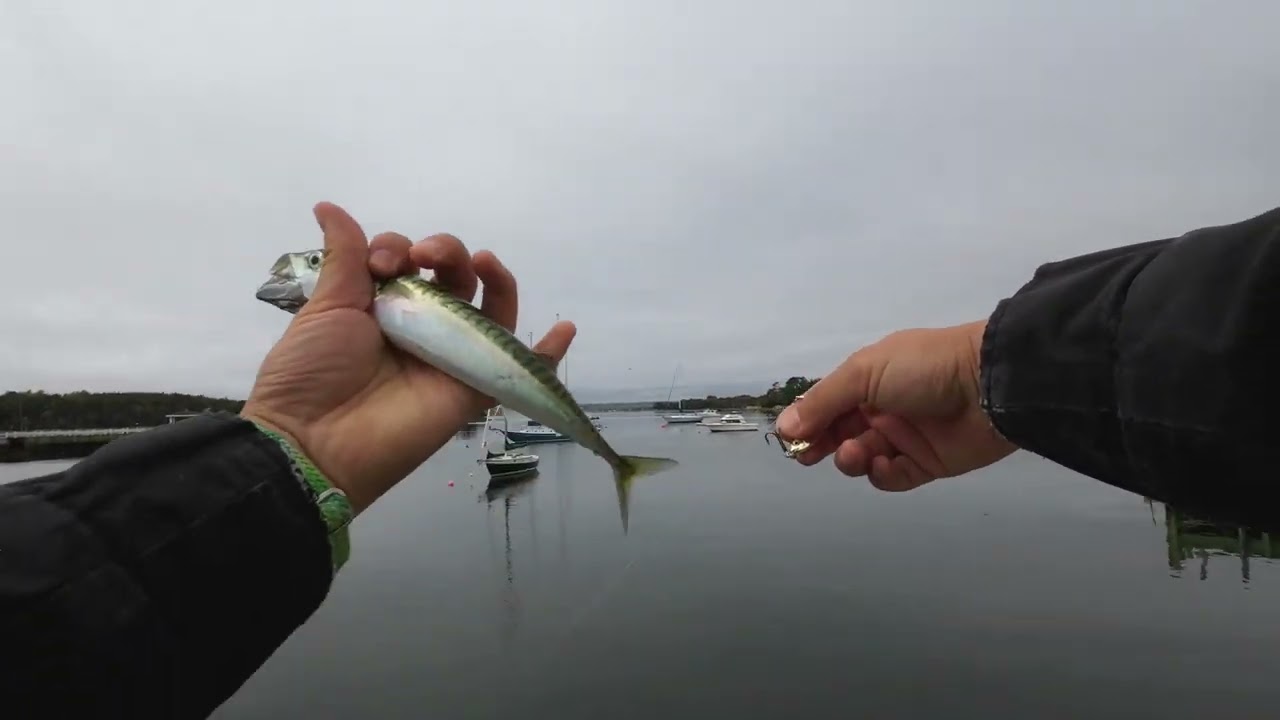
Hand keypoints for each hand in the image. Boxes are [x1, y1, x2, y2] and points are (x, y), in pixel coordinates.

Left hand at [241, 202, 576, 511]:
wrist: (314, 440)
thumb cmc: (312, 372)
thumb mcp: (325, 307)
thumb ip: (344, 258)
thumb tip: (330, 207)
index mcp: (382, 305)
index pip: (408, 260)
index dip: (398, 248)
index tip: (378, 263)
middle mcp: (420, 327)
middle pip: (453, 277)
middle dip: (444, 250)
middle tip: (421, 257)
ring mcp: (449, 356)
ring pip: (488, 308)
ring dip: (493, 277)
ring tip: (481, 260)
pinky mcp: (470, 388)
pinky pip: (518, 368)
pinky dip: (548, 353)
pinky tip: (565, 328)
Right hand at [776, 321, 1015, 490]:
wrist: (990, 385)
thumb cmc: (923, 368)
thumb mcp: (864, 372)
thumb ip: (823, 402)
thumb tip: (785, 427)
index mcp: (869, 380)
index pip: (828, 404)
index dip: (807, 421)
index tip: (790, 438)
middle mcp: (883, 408)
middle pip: (840, 433)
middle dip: (821, 444)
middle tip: (807, 456)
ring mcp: (905, 437)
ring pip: (863, 457)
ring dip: (851, 459)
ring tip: (855, 453)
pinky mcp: (927, 464)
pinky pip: (893, 476)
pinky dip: (882, 474)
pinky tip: (884, 462)